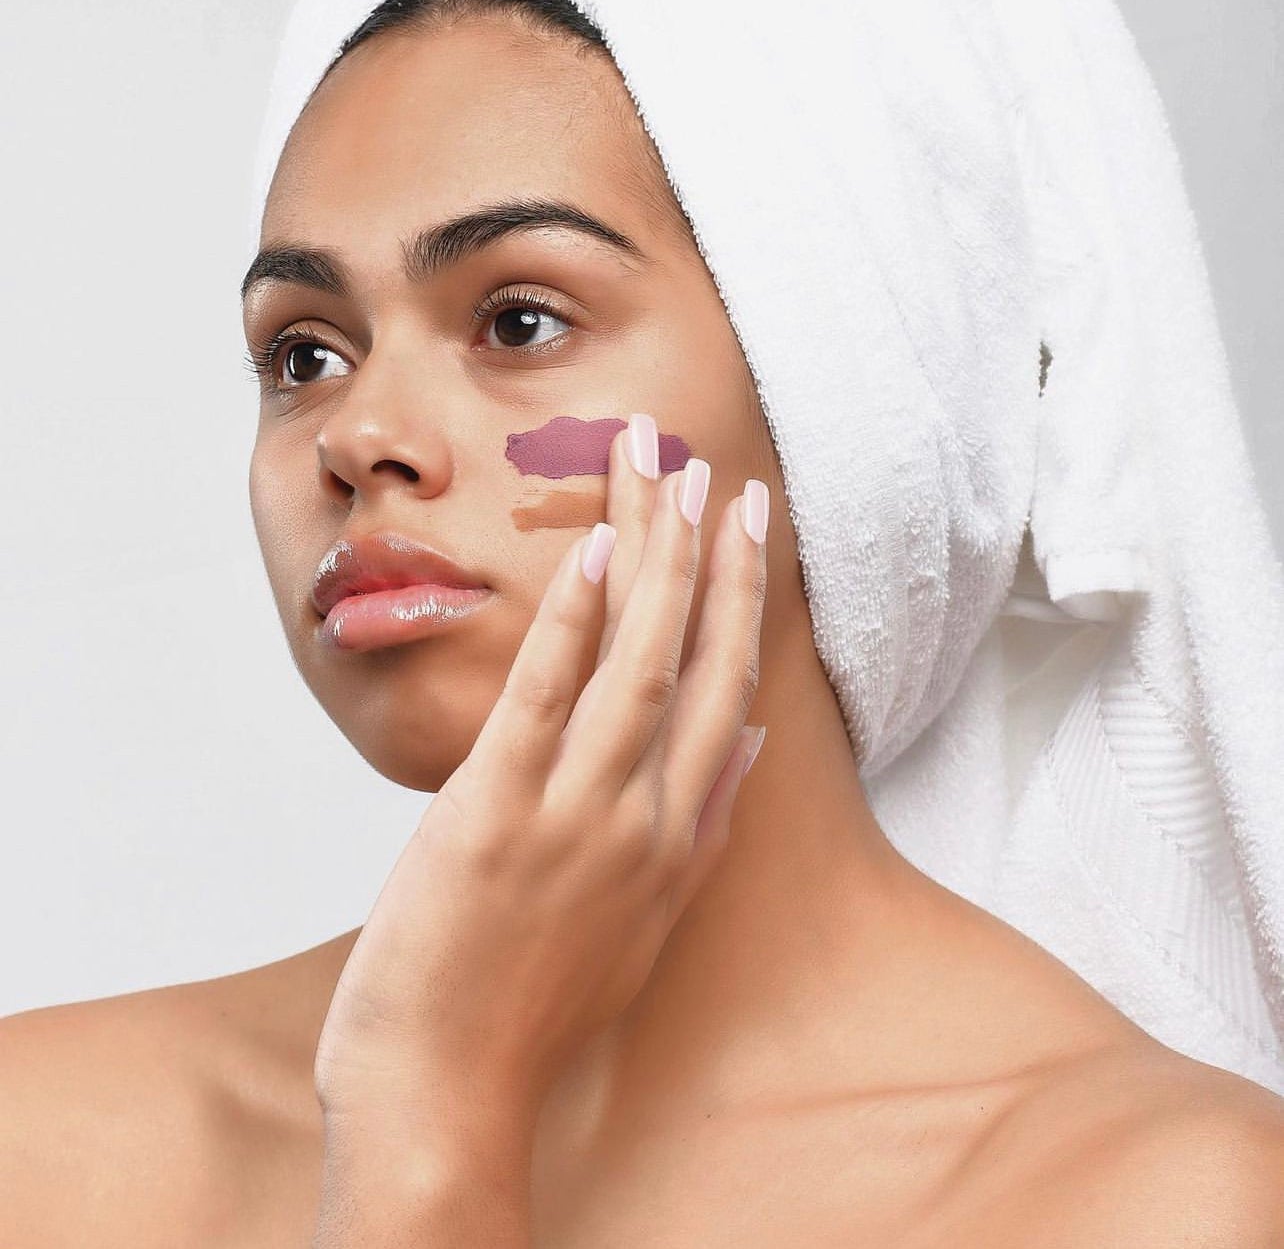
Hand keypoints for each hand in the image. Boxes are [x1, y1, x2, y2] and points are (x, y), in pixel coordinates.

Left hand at [312, 418, 769, 1144]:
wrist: (449, 1094)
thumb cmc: (535, 1004)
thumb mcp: (644, 922)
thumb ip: (704, 826)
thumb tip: (746, 741)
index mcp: (679, 836)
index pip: (728, 688)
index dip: (743, 600)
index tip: (752, 525)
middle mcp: (646, 815)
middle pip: (691, 660)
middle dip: (707, 558)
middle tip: (715, 470)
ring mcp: (576, 812)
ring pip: (634, 661)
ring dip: (653, 561)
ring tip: (662, 475)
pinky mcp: (496, 811)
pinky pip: (546, 699)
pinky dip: (574, 623)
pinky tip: (591, 555)